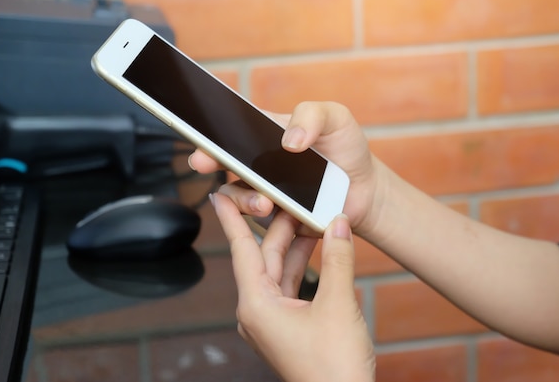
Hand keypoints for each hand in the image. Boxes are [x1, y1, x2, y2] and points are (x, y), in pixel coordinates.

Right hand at [189, 101, 381, 237]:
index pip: (233, 128)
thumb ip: (312, 116)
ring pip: (235, 194)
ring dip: (243, 198)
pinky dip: (262, 219)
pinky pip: (255, 220)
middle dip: (208, 160)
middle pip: (224, 160)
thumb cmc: (347, 149)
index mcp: (267, 132)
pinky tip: (281, 215)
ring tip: (265, 202)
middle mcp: (259, 161)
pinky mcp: (273, 216)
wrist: (365, 190)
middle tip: (203, 162)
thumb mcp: (336, 118)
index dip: (212, 131)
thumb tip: (289, 141)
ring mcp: (263, 189)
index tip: (202, 136)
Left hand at [210, 192, 374, 381]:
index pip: (241, 250)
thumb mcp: (338, 304)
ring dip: (295, 246)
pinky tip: (318, 249)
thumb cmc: (334, 366)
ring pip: (278, 271)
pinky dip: (303, 266)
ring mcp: (272, 321)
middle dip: (279, 227)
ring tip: (311, 218)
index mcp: (256, 305)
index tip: (219, 194)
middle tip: (290, 196)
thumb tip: (339, 223)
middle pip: (264, 257)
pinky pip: (289, 287)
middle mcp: (257, 311)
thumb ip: (338, 258)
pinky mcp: (287, 326)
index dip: (231, 219)